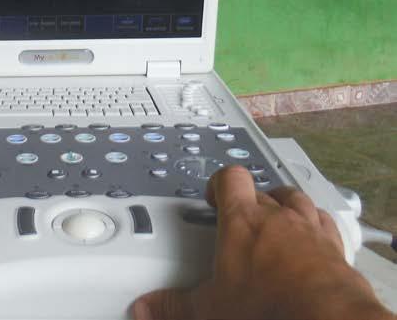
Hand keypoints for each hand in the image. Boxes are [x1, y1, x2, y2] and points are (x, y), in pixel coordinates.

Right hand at [133, 166, 393, 319]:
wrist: (324, 318)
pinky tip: (312, 241)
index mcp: (242, 220)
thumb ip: (175, 303)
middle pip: (264, 189)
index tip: (214, 196)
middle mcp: (278, 217)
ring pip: (297, 199)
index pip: (231, 178)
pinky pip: (326, 223)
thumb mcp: (210, 307)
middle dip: (252, 200)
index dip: (221, 182)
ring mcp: (310, 229)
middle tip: (241, 219)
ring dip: (287, 205)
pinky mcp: (335, 247)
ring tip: (277, 220)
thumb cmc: (268, 306)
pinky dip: (317, 227)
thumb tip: (149, 307)